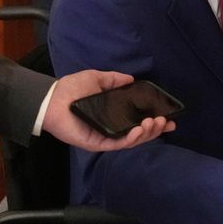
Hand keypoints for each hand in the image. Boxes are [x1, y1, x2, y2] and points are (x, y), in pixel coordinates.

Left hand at [44, 70, 175, 151]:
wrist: (52, 99)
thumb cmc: (72, 89)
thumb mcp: (97, 79)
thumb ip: (114, 80)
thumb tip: (132, 79)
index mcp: (113, 115)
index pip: (138, 121)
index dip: (155, 121)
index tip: (170, 118)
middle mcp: (112, 128)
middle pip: (139, 134)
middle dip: (156, 129)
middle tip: (165, 121)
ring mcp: (105, 137)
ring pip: (132, 141)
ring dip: (147, 133)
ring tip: (155, 123)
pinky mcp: (98, 143)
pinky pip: (118, 144)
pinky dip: (131, 139)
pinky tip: (140, 129)